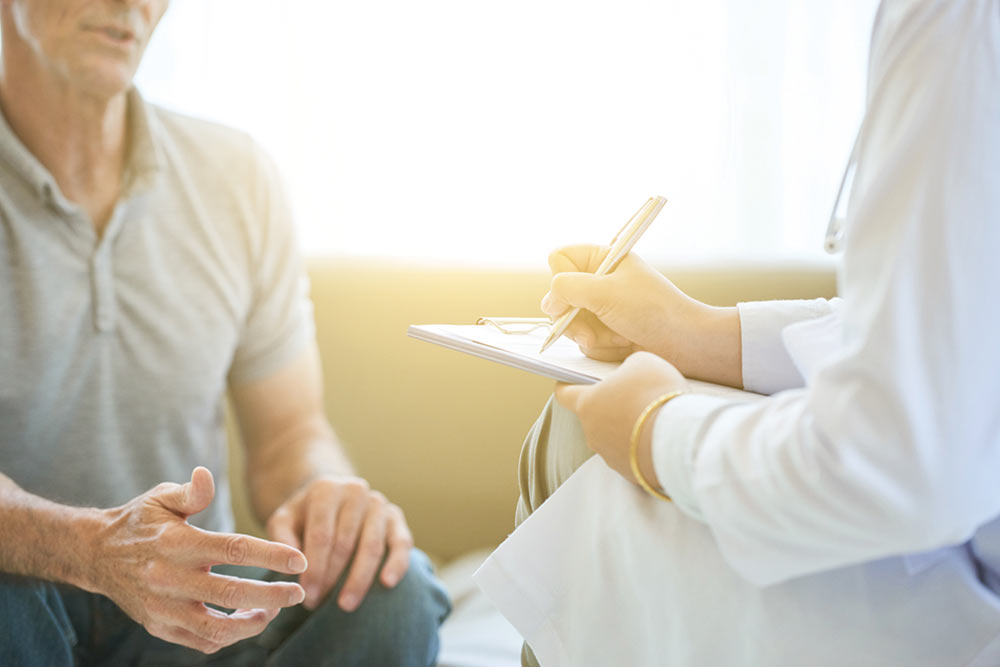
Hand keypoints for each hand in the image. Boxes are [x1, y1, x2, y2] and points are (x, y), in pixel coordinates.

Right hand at [92, 467, 307, 653]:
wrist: (95, 554)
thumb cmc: (139, 522)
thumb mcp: (160, 498)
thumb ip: (190, 492)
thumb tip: (206, 474)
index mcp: (177, 542)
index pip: (232, 549)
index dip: (270, 555)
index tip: (299, 560)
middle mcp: (169, 578)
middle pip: (231, 593)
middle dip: (272, 596)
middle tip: (300, 592)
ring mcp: (163, 607)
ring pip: (216, 628)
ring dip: (252, 623)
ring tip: (273, 610)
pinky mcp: (158, 627)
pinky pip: (200, 642)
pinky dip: (228, 637)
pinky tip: (245, 620)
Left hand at [265, 475, 412, 611]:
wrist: (329, 499)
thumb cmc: (303, 516)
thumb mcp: (283, 520)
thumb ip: (282, 538)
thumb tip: (294, 564)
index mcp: (326, 490)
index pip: (321, 534)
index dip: (314, 567)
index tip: (307, 594)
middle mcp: (355, 491)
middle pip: (345, 542)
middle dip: (332, 577)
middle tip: (319, 604)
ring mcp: (379, 503)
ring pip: (372, 545)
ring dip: (359, 578)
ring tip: (346, 604)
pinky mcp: (396, 517)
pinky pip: (402, 542)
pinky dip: (397, 563)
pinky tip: (387, 583)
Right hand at [541, 245, 705, 361]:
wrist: (684, 344)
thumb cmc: (653, 310)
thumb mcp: (605, 292)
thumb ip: (567, 288)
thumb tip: (548, 302)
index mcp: (604, 259)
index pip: (560, 259)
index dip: (560, 279)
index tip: (571, 296)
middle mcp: (600, 281)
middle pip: (560, 296)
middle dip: (574, 318)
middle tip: (588, 330)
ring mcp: (603, 308)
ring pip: (570, 322)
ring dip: (591, 335)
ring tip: (617, 336)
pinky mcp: (607, 332)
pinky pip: (586, 341)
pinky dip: (602, 347)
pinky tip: (623, 344)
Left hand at [555, 352, 687, 488]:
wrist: (679, 438)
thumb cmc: (655, 393)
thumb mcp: (642, 363)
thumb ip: (627, 367)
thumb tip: (628, 377)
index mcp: (587, 404)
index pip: (565, 394)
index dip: (567, 386)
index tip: (571, 381)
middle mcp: (592, 432)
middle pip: (595, 415)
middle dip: (611, 406)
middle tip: (635, 396)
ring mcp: (609, 455)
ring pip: (614, 437)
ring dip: (628, 428)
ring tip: (655, 417)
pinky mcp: (629, 472)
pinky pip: (633, 455)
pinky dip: (643, 446)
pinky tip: (662, 437)